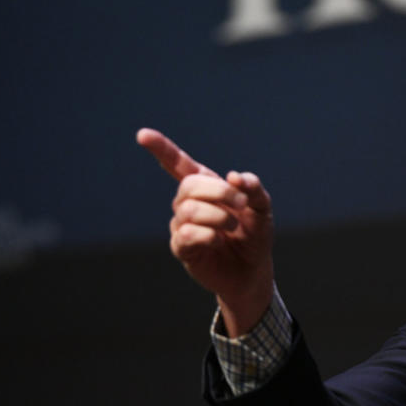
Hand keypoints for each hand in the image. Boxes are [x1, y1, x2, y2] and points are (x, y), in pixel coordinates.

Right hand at [137, 128, 273, 335]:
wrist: (253, 270)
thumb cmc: (254, 235)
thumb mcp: (262, 208)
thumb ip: (253, 189)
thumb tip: (234, 177)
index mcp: (205, 187)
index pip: (178, 164)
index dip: (161, 149)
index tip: (142, 135)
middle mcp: (188, 203)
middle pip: (189, 186)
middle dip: (219, 192)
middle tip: (241, 204)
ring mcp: (182, 225)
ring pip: (189, 210)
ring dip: (218, 216)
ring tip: (233, 226)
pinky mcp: (181, 248)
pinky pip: (185, 234)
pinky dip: (207, 234)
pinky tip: (217, 240)